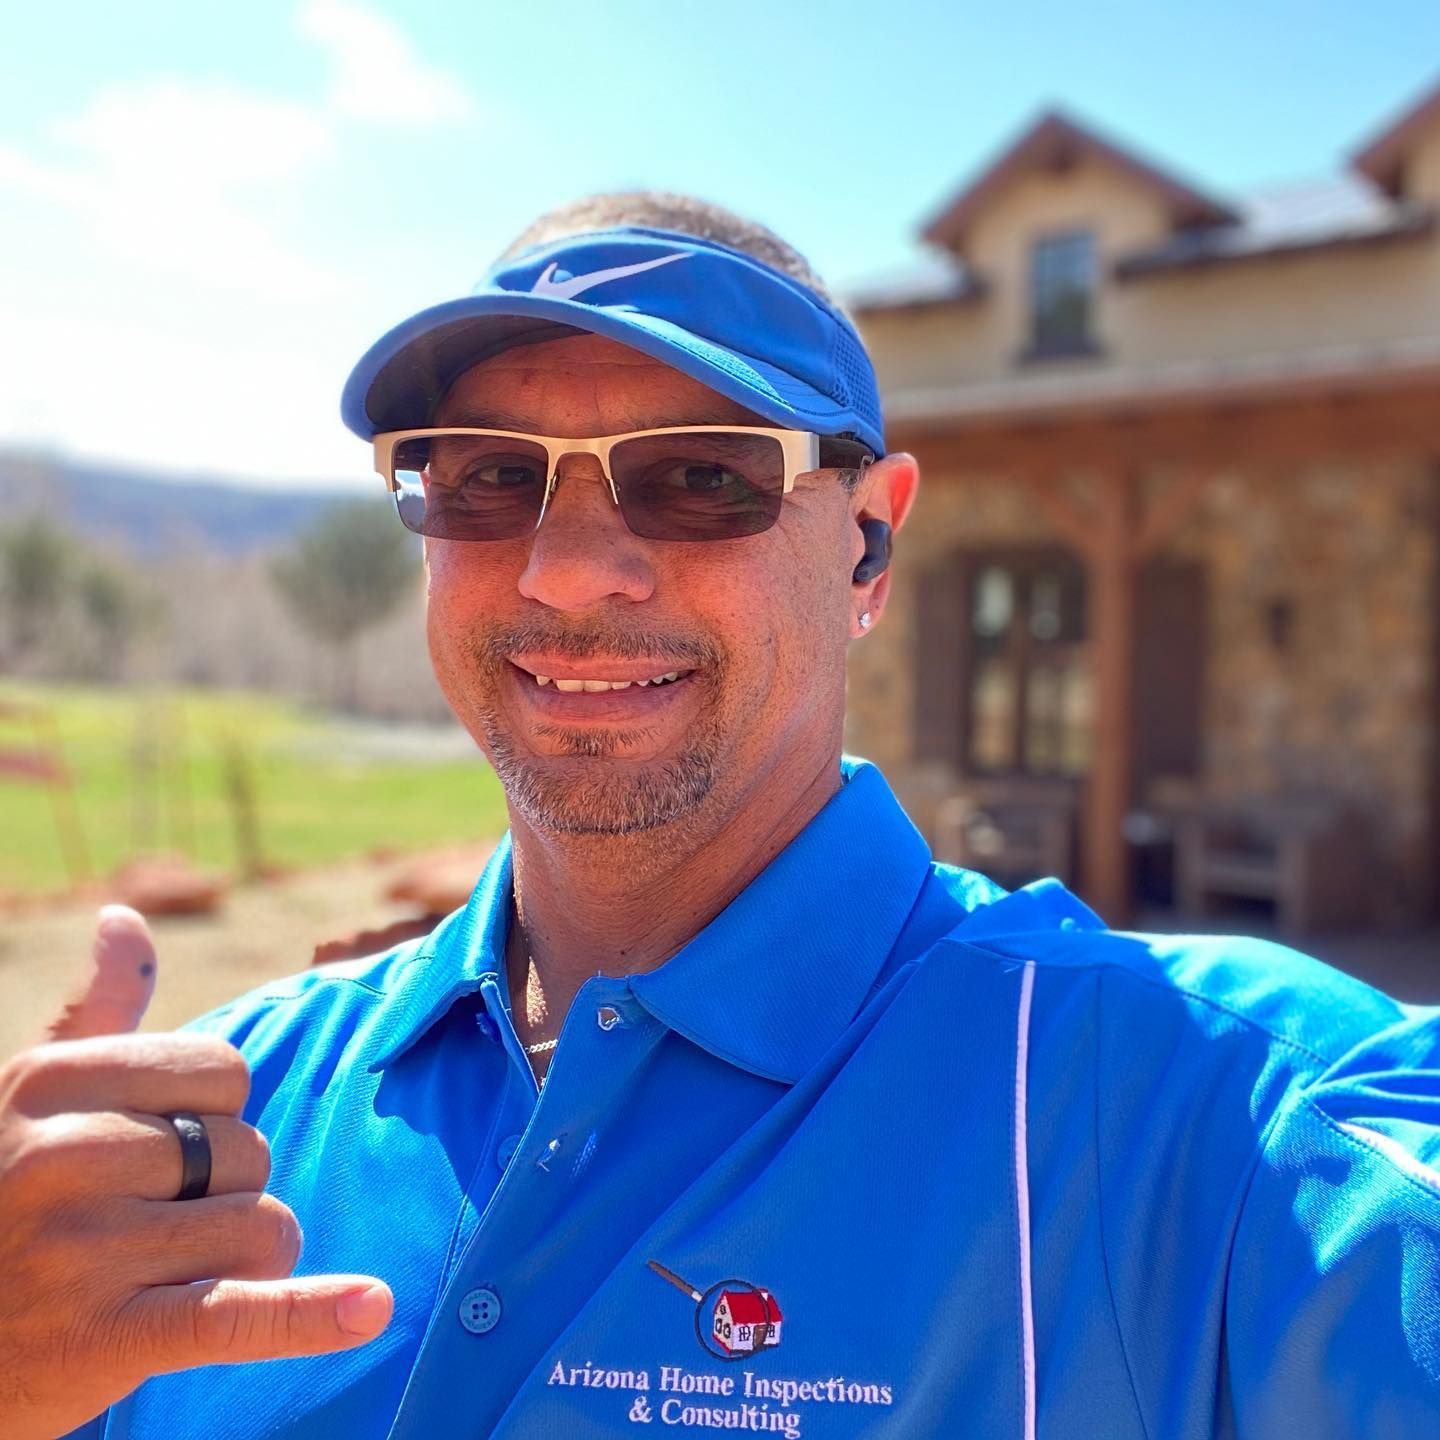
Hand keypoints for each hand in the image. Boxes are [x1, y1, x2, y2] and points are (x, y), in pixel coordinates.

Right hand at [0, 907, 392, 1439]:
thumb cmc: (2, 1198)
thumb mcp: (26, 1099)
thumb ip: (94, 1013)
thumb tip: (125, 918)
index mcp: (47, 1083)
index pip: (224, 1071)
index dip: (212, 1116)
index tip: (154, 1150)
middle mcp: (58, 1157)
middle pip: (248, 1151)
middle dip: (225, 1194)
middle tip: (147, 1229)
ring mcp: (79, 1252)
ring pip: (262, 1227)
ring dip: (240, 1260)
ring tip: (163, 1278)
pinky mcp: (104, 1341)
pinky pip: (234, 1316)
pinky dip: (309, 1317)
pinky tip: (372, 1308)